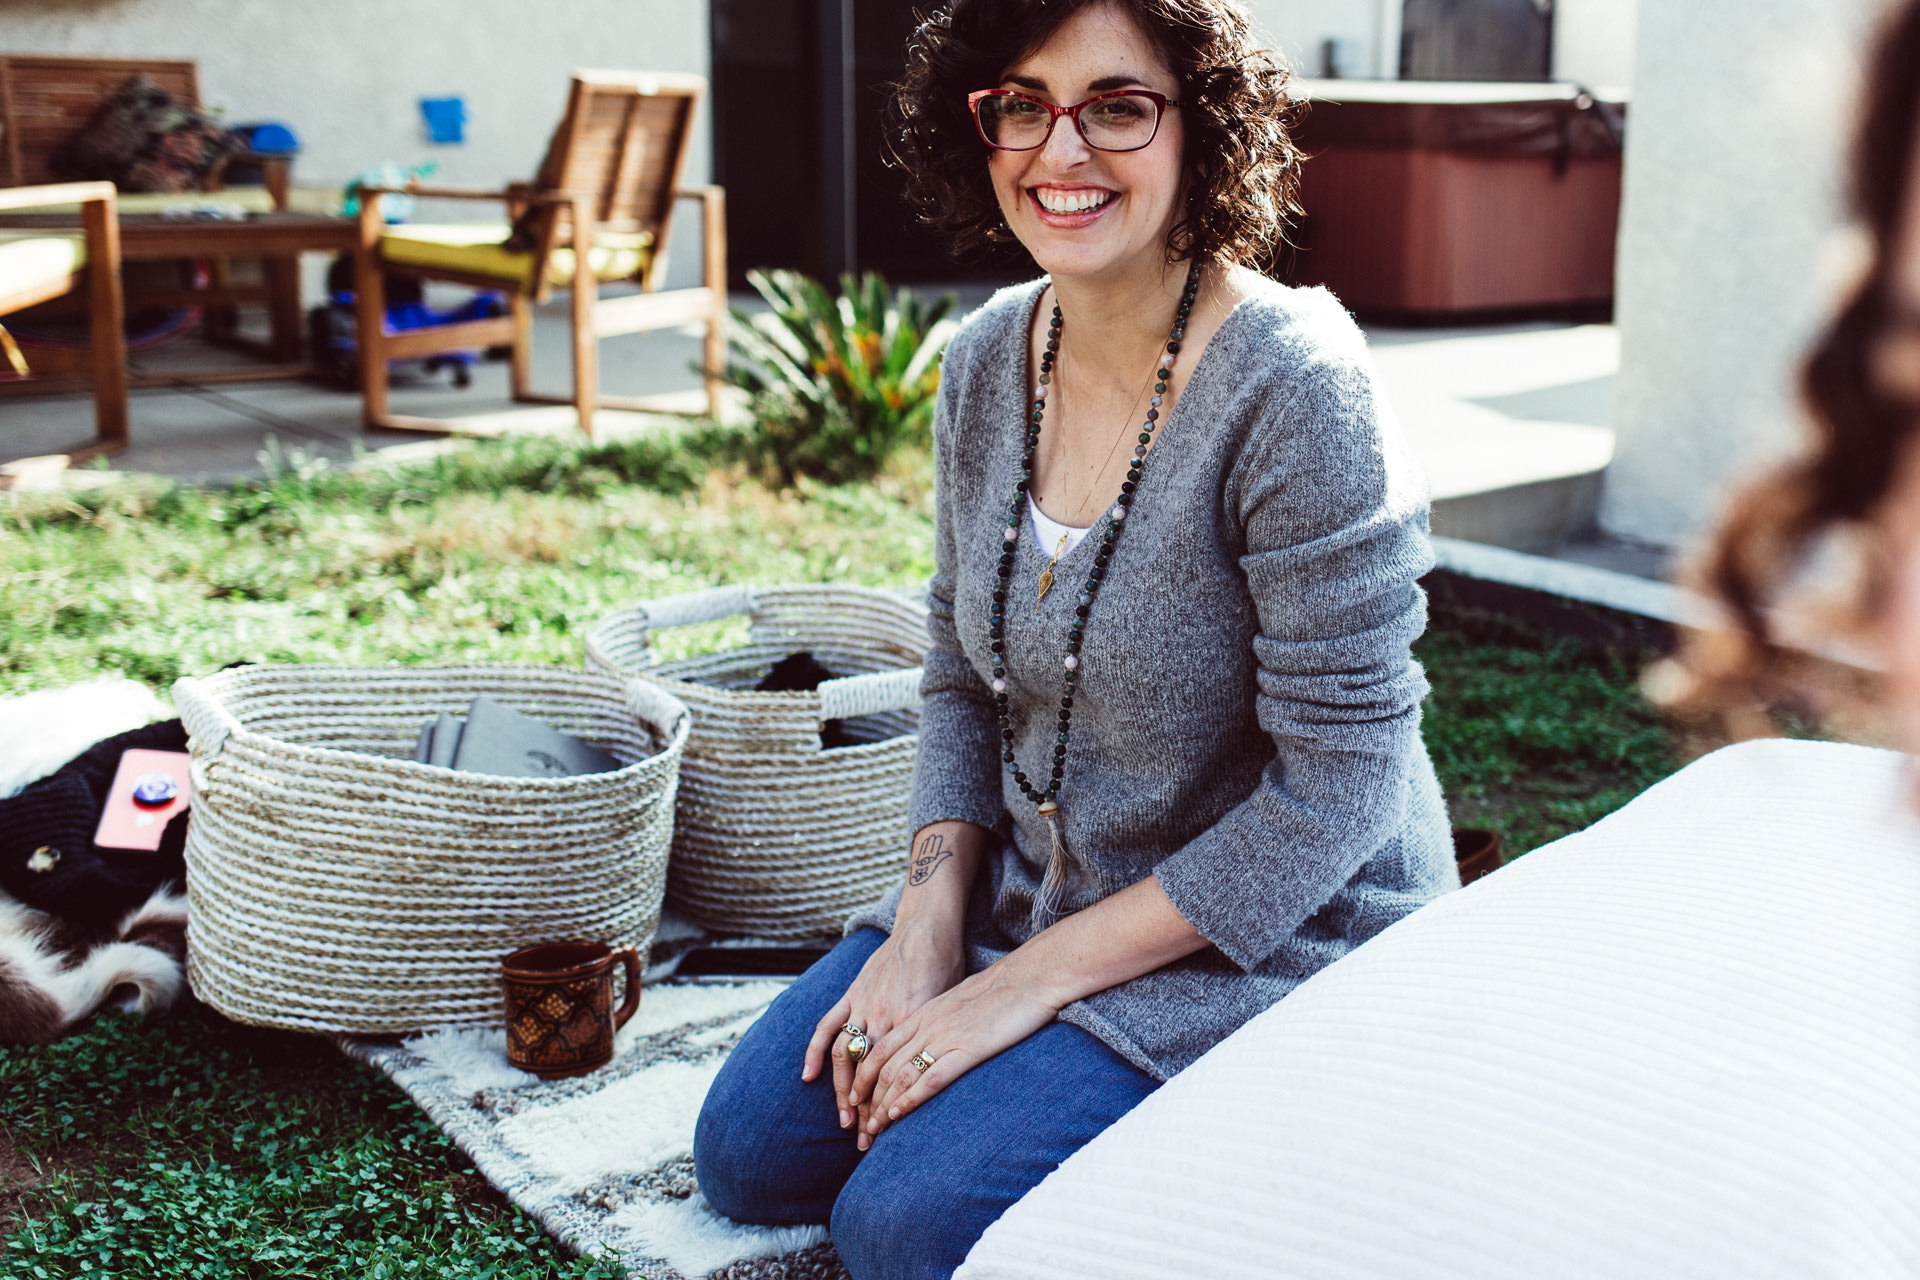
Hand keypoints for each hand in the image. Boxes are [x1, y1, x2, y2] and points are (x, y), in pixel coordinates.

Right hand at [802, 922, 965, 1149]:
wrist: (927, 926)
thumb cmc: (948, 965)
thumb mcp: (950, 1004)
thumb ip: (936, 1035)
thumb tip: (939, 1069)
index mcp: (913, 1023)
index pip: (897, 1075)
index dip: (891, 1108)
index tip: (889, 1134)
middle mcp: (886, 1018)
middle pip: (872, 1074)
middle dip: (868, 1111)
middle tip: (866, 1143)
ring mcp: (865, 1006)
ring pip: (847, 1055)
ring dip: (842, 1091)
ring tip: (845, 1120)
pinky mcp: (852, 993)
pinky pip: (828, 1025)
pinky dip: (815, 1051)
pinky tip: (808, 1077)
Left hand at [849, 961, 1060, 1142]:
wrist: (1032, 976)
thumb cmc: (1004, 988)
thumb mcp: (962, 1000)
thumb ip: (943, 1020)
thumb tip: (935, 1040)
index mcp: (924, 1012)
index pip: (880, 1048)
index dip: (863, 1076)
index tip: (856, 1099)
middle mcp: (927, 1024)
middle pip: (883, 1065)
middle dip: (867, 1098)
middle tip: (860, 1124)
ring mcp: (945, 1036)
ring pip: (900, 1075)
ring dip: (883, 1105)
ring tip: (874, 1129)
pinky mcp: (968, 1049)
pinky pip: (931, 1078)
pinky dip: (910, 1099)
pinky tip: (899, 1115)